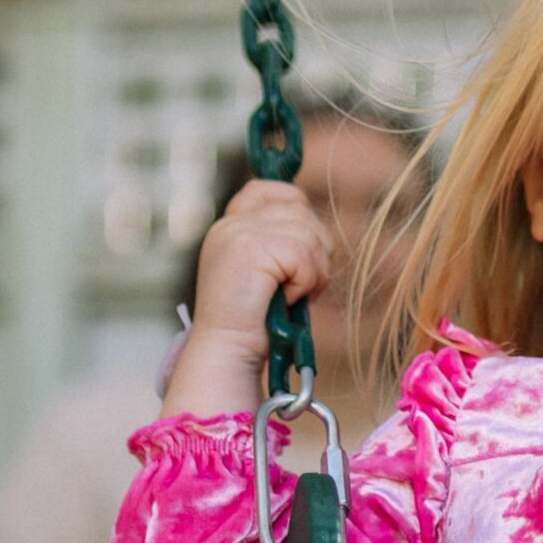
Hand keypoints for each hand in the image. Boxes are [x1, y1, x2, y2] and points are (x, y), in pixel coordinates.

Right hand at [165, 178, 332, 416]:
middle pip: (301, 211)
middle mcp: (231, 224)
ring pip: (308, 233)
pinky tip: (286, 300)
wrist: (226, 351)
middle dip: (315, 249)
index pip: (271, 191)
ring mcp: (239, 233)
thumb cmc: (251, 323)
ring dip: (313, 271)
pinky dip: (306, 282)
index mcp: (229, 226)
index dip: (296, 209)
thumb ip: (280, 243)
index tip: (300, 247)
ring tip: (291, 296)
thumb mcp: (263, 272)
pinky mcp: (251, 249)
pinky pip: (304, 256)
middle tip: (300, 285)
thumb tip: (316, 228)